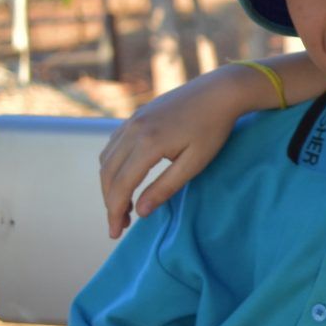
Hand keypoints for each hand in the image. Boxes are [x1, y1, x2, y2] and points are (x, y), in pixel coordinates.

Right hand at [99, 65, 256, 237]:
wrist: (219, 92)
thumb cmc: (213, 129)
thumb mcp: (195, 162)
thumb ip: (165, 187)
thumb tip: (140, 211)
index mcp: (148, 143)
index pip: (121, 186)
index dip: (115, 212)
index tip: (116, 233)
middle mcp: (132, 130)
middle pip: (108, 174)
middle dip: (110, 202)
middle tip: (120, 224)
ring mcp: (131, 121)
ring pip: (106, 159)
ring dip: (110, 184)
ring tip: (124, 205)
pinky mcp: (135, 117)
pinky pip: (113, 145)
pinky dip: (113, 166)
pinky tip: (126, 178)